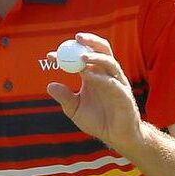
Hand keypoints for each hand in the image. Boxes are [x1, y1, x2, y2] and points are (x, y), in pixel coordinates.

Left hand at [47, 33, 142, 152]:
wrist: (117, 137)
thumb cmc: (98, 121)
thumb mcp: (75, 109)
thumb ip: (64, 97)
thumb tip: (50, 85)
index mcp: (94, 75)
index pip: (81, 57)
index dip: (67, 54)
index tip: (50, 55)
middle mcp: (106, 75)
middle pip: (101, 50)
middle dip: (90, 41)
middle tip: (75, 38)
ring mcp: (117, 83)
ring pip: (110, 62)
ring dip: (96, 57)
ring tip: (82, 56)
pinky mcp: (124, 95)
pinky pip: (113, 82)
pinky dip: (101, 77)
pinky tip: (89, 76)